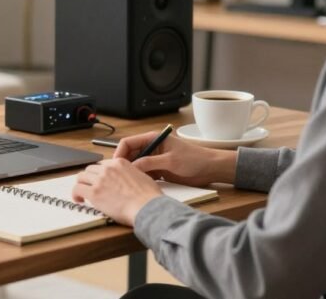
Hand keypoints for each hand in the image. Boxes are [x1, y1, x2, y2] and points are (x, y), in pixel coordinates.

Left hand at [71, 158, 161, 225]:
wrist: (147, 207)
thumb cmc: (148, 197)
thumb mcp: (142, 176)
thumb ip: (130, 173)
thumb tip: (126, 179)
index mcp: (119, 163)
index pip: (102, 164)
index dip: (99, 173)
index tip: (99, 180)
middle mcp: (108, 169)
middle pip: (90, 169)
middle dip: (89, 178)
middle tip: (90, 187)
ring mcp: (100, 180)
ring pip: (81, 177)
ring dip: (81, 185)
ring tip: (83, 194)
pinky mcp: (94, 193)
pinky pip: (77, 189)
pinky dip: (76, 194)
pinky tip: (79, 200)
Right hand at [112, 131, 236, 186]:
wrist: (211, 169)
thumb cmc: (195, 159)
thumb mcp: (170, 161)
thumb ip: (150, 163)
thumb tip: (132, 167)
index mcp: (153, 138)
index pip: (128, 143)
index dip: (119, 153)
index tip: (115, 165)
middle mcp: (151, 148)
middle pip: (130, 155)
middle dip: (124, 165)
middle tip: (118, 176)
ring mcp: (154, 159)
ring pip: (136, 166)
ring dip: (131, 173)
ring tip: (126, 183)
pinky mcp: (158, 170)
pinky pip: (144, 174)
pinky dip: (140, 179)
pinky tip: (138, 186)